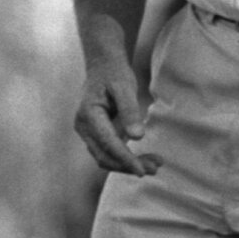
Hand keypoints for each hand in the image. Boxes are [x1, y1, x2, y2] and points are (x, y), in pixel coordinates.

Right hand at [74, 54, 161, 174]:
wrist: (103, 66)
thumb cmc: (114, 74)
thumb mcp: (125, 87)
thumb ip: (130, 111)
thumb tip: (137, 137)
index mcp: (88, 115)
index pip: (107, 143)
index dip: (125, 159)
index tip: (142, 171)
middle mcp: (83, 127)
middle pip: (104, 156)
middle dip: (128, 165)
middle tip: (154, 168)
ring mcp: (87, 132)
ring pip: (105, 157)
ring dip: (128, 164)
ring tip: (154, 165)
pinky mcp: (95, 135)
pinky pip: (108, 152)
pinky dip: (125, 158)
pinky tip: (144, 159)